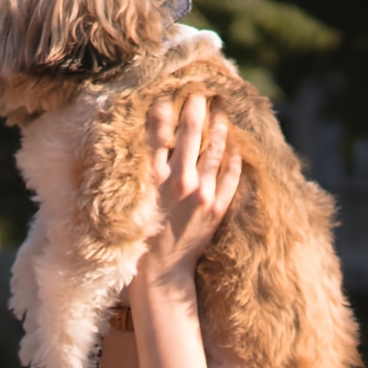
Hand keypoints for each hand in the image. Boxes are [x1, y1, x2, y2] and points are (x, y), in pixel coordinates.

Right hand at [138, 93, 241, 287]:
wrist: (161, 275)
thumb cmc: (140, 241)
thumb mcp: (133, 204)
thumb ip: (141, 173)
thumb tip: (147, 145)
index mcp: (152, 181)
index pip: (159, 133)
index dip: (165, 111)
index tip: (169, 96)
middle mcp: (178, 183)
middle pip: (190, 134)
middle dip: (196, 108)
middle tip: (200, 92)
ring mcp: (201, 195)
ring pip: (214, 150)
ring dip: (219, 126)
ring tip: (221, 110)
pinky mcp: (217, 208)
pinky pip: (230, 175)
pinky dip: (233, 157)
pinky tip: (234, 145)